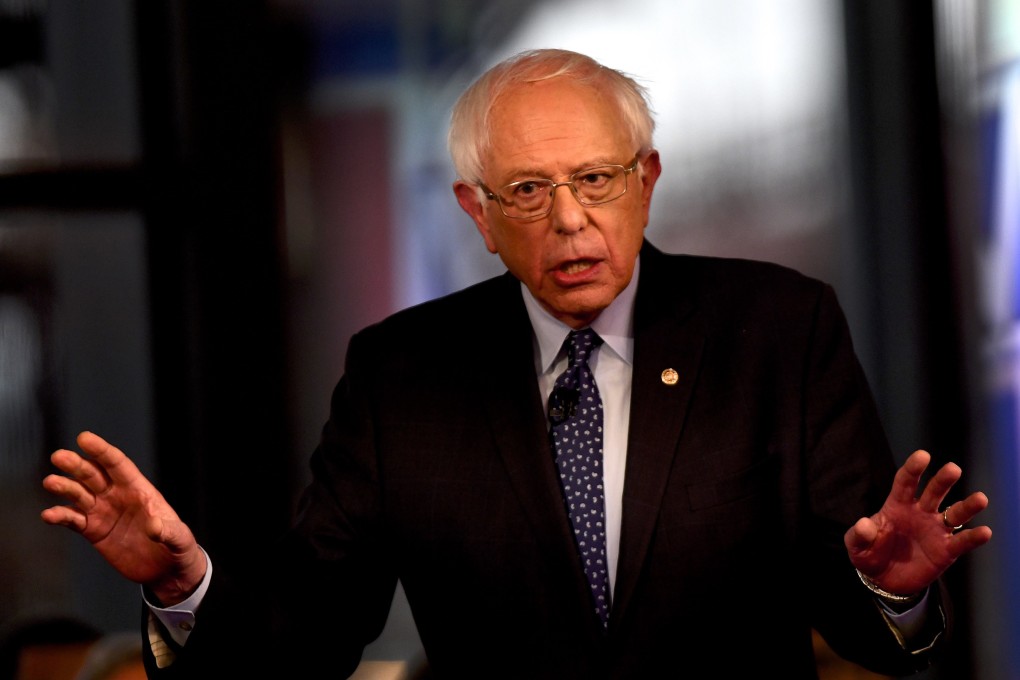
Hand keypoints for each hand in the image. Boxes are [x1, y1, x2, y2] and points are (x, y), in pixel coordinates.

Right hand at [41, 431, 206, 604]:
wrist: (166, 570)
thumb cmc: (177, 547)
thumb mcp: (179, 539)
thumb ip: (168, 532)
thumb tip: (154, 527)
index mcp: (139, 489)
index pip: (118, 464)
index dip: (101, 451)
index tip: (84, 438)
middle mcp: (118, 496)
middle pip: (94, 475)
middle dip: (77, 465)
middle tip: (59, 456)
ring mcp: (104, 512)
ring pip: (79, 494)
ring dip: (65, 487)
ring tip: (50, 482)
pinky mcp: (93, 531)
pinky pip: (73, 520)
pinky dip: (60, 516)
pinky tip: (49, 515)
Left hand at [844, 449, 991, 594]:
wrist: (883, 579)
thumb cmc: (870, 553)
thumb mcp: (856, 545)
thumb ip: (859, 534)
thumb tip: (864, 524)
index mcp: (897, 504)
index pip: (906, 482)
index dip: (914, 468)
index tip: (923, 456)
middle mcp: (920, 512)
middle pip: (934, 492)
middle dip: (943, 480)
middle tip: (953, 469)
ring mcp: (935, 530)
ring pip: (954, 513)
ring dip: (967, 506)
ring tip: (980, 498)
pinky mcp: (946, 550)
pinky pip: (961, 542)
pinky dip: (973, 537)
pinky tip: (984, 532)